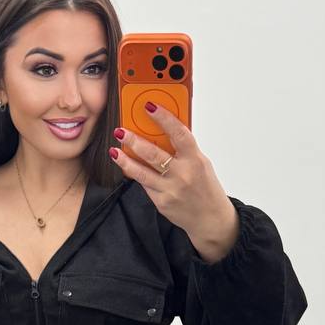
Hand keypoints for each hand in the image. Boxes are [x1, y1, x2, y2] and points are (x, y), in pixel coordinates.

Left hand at [109, 105, 238, 254]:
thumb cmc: (205, 186)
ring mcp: (170, 189)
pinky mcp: (161, 201)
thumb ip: (183, 150)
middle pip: (154, 153)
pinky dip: (134, 173)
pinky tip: (125, 165)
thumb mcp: (200, 163)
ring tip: (114, 150)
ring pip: (142, 172)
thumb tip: (163, 133)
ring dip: (125, 159)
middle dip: (135, 140)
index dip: (164, 118)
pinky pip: (144, 184)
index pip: (179, 133)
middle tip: (121, 131)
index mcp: (195, 159)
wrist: (209, 217)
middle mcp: (182, 174)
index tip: (150, 106)